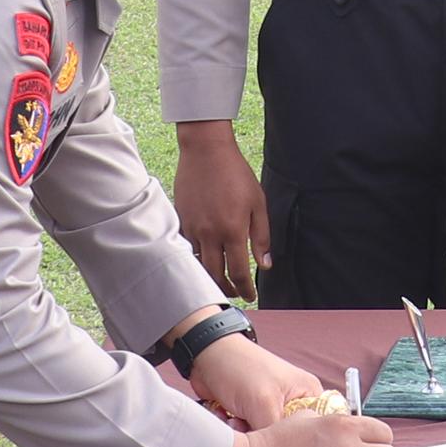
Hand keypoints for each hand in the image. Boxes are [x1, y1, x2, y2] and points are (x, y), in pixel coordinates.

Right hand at [173, 123, 273, 297]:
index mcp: (233, 230)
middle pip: (215, 276)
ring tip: (219, 283)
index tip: (250, 296)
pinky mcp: (180, 221)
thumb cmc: (236, 174)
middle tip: (234, 294)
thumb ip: (262, 236)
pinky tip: (202, 261)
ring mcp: (192, 228)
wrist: (206, 151)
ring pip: (197, 265)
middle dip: (226, 290)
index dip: (245, 288)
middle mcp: (210, 233)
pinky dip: (194, 260)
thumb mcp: (257, 203)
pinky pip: (186, 248)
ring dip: (208, 278)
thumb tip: (265, 264)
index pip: (239, 272)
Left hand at [180, 331, 320, 431]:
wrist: (205, 357)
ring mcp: (272, 409)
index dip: (301, 443)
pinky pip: (251, 436)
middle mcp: (293, 402)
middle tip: (251, 427)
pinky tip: (228, 419)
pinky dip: (238, 432)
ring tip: (236, 420)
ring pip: (266, 440)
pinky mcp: (253, 415)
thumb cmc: (239, 368)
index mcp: (308, 393)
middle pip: (289, 438)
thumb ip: (278, 435)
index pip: (317, 429)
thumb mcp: (263, 402)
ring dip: (248, 435)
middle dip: (265, 438)